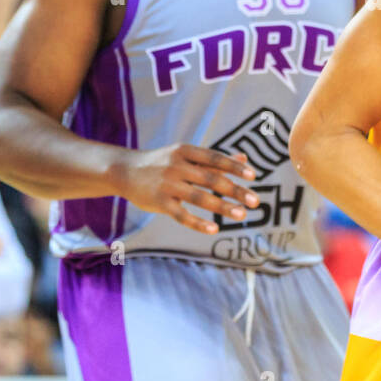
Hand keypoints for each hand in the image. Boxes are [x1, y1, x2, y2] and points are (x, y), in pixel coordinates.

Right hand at [116, 144, 259, 234]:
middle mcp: (177, 166)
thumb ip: (214, 160)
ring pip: (199, 197)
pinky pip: (181, 215)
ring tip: (241, 215)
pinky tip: (214, 229)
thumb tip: (245, 159)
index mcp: (186, 151)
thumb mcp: (185, 155)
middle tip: (255, 201)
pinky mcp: (159, 202)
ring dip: (222, 207)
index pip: (215, 158)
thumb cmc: (162, 162)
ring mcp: (167, 184)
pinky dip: (198, 222)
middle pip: (211, 178)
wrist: (124, 171)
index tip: (253, 176)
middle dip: (235, 190)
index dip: (234, 167)